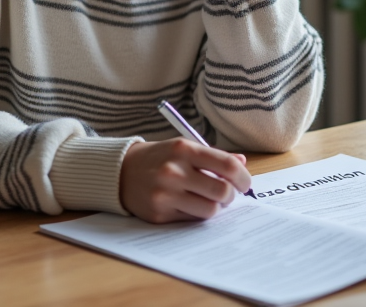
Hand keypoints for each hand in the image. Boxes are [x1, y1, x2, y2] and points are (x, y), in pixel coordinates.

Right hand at [119, 139, 251, 222]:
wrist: (120, 172)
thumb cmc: (159, 158)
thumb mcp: (183, 148)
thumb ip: (213, 156)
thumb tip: (242, 163)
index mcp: (184, 149)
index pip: (227, 166)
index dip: (243, 177)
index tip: (244, 183)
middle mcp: (174, 171)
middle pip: (222, 191)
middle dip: (230, 195)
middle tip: (227, 194)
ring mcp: (165, 194)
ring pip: (210, 210)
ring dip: (215, 207)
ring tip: (208, 200)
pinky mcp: (159, 213)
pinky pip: (192, 219)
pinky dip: (196, 213)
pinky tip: (189, 204)